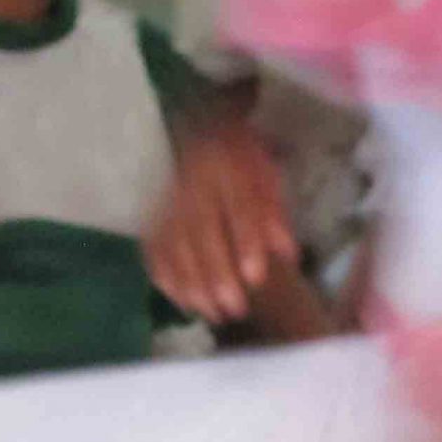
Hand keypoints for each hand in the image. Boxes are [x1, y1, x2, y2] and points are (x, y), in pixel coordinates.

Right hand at [147, 122, 297, 324]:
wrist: (201, 127)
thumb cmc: (244, 160)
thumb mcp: (268, 177)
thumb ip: (274, 215)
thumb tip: (287, 255)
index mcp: (229, 170)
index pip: (238, 209)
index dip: (246, 244)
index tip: (256, 279)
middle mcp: (195, 184)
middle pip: (202, 232)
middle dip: (217, 274)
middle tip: (235, 309)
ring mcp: (169, 199)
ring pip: (174, 244)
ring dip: (191, 284)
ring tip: (212, 314)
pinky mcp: (153, 214)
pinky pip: (153, 247)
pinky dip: (165, 277)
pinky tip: (182, 302)